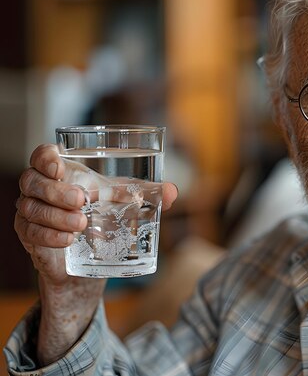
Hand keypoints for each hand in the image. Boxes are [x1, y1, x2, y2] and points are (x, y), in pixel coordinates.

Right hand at [14, 144, 178, 363]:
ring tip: (81, 224)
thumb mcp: (124, 202)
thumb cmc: (104, 217)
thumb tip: (172, 192)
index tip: (59, 166)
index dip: (45, 157)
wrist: (93, 257)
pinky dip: (49, 236)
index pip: (42, 155)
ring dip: (56, 216)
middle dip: (56, 191)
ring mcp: (30, 211)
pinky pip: (31, 233)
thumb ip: (147, 194)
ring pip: (30, 208)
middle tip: (82, 201)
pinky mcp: (28, 235)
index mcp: (62, 172)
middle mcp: (40, 188)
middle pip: (32, 181)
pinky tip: (68, 240)